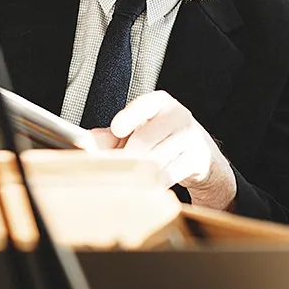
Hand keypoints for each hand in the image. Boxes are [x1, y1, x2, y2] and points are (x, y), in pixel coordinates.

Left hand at [93, 91, 237, 210]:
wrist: (199, 155)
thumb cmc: (161, 140)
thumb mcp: (138, 131)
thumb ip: (112, 135)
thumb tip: (88, 140)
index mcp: (160, 103)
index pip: (144, 105)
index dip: (129, 117)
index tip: (117, 129)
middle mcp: (178, 116)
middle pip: (144, 139)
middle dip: (126, 157)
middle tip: (114, 170)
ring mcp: (190, 137)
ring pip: (155, 159)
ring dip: (138, 172)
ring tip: (130, 179)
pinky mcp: (197, 158)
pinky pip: (169, 174)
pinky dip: (155, 183)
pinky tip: (149, 185)